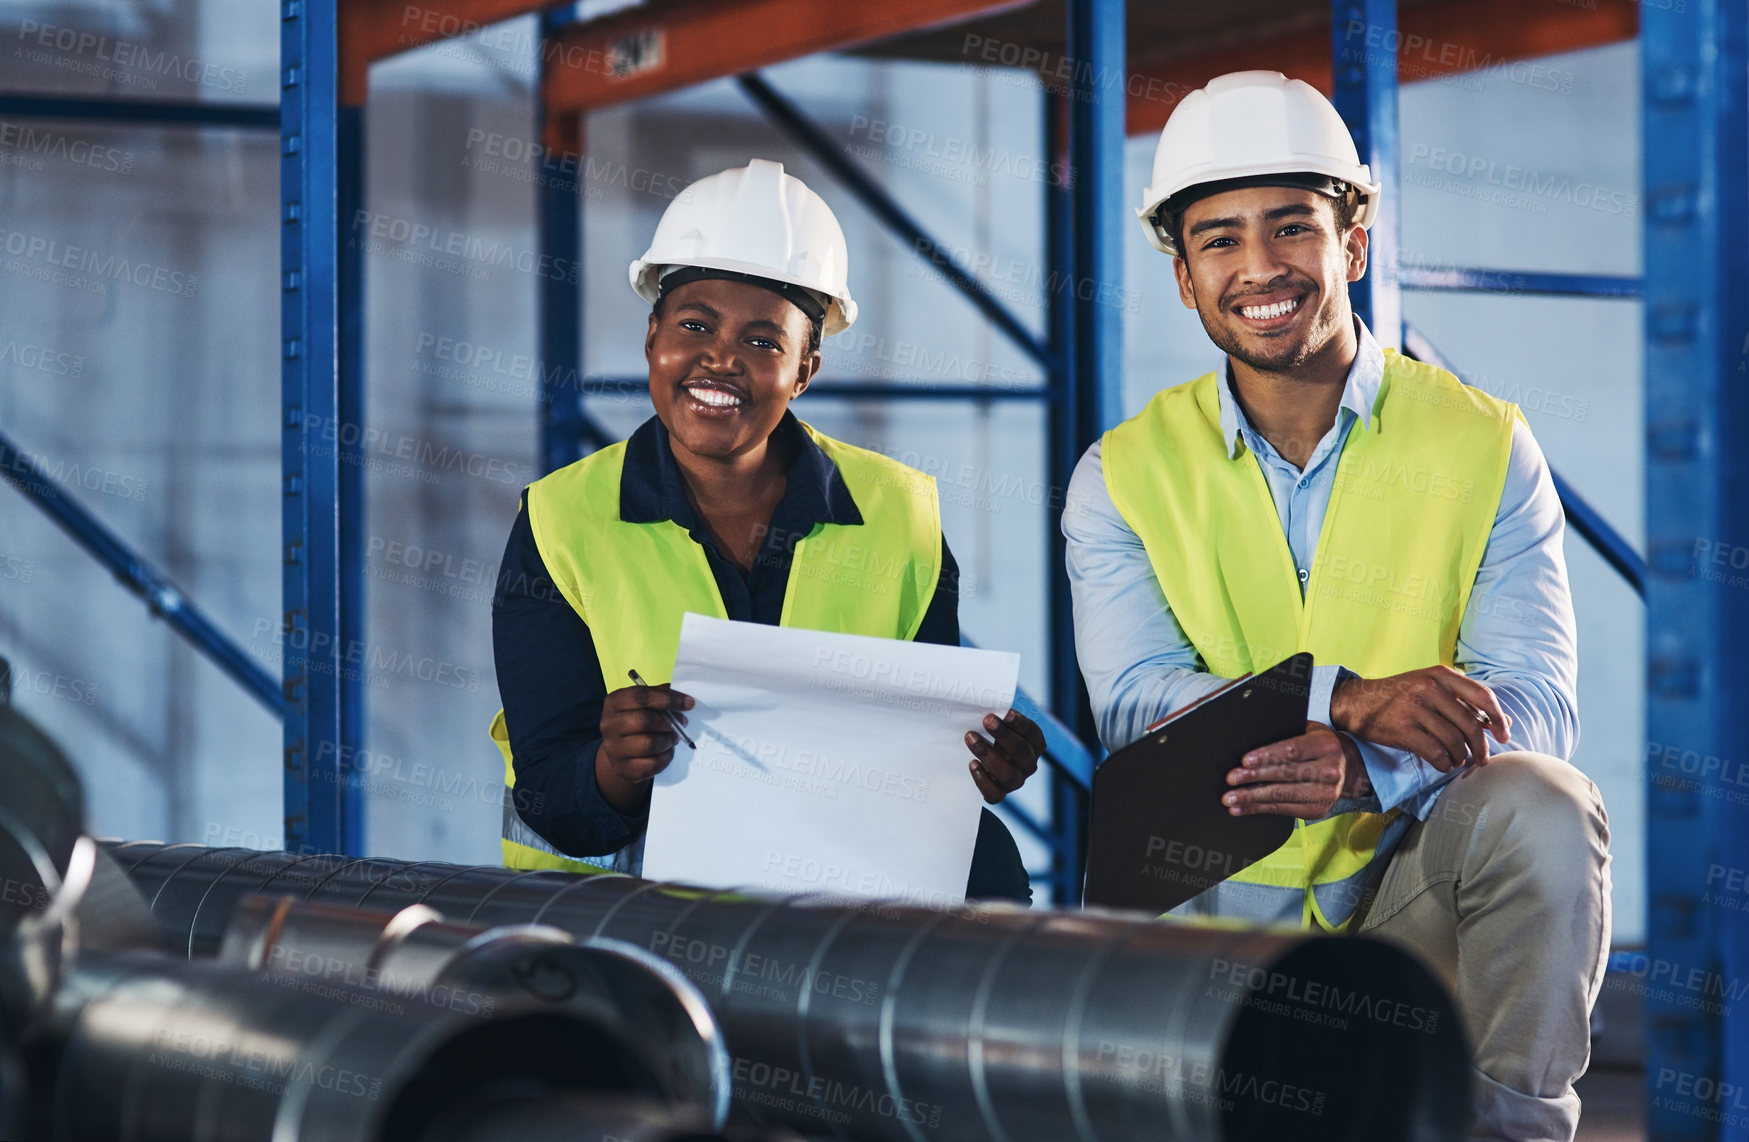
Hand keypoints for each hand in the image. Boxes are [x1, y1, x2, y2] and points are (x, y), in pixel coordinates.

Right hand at [596, 683, 693, 811]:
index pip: (641, 697)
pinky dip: (666, 757)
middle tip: (683, 722)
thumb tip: (684, 699)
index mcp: (614, 702)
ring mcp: (613, 748)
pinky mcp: (622, 768)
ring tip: (673, 737)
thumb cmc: (637, 719)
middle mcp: (609, 724)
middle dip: (670, 722)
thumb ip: (661, 696)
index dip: (668, 699)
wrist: (620, 749)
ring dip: (668, 740)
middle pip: (645, 721)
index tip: (689, 703)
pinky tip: (666, 751)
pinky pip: (653, 764)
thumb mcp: (644, 703)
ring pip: (650, 744)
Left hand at [964, 709, 1045, 803]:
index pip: (1033, 734)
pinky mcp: (999, 793)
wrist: (977, 758)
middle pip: (1022, 752)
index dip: (1020, 724)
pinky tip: (972, 764)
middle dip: (1004, 735)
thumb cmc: (988, 734)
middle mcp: (1028, 764)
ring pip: (1009, 774)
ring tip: (971, 739)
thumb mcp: (995, 723)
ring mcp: (1015, 781)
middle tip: (987, 720)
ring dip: (989, 755)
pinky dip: (983, 780)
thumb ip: (995, 714)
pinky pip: (995, 794)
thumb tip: (983, 698)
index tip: (1006, 712)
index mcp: (1034, 744)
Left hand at [1223, 722, 1362, 819]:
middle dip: (1254, 778)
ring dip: (1252, 798)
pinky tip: (1240, 808)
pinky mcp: (1317, 811)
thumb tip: (1247, 738)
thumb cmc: (1316, 745)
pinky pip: (1283, 810)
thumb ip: (1285, 733)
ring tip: (1229, 798)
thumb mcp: (1307, 731)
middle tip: (1231, 779)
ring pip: (1282, 796)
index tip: (1244, 760)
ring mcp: (1326, 794)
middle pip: (1286, 775)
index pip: (1293, 750)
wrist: (1345, 768)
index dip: (1268, 755)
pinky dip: (1258, 809)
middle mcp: (1331, 771)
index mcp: (1326, 745)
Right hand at [1330, 665, 1511, 771]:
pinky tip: (1443, 764)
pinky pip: (1435, 753)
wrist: (1357, 701)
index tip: (1503, 735)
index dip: (1498, 718)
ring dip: (1461, 758)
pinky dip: (1444, 764)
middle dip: (1481, 748)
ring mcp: (1415, 709)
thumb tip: (1503, 722)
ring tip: (1458, 761)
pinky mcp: (1402, 729)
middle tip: (1482, 759)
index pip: (1483, 695)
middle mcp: (1430, 688)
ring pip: (1454, 742)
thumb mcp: (1431, 686)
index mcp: (1440, 675)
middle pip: (1470, 724)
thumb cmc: (1400, 695)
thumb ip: (1465, 700)